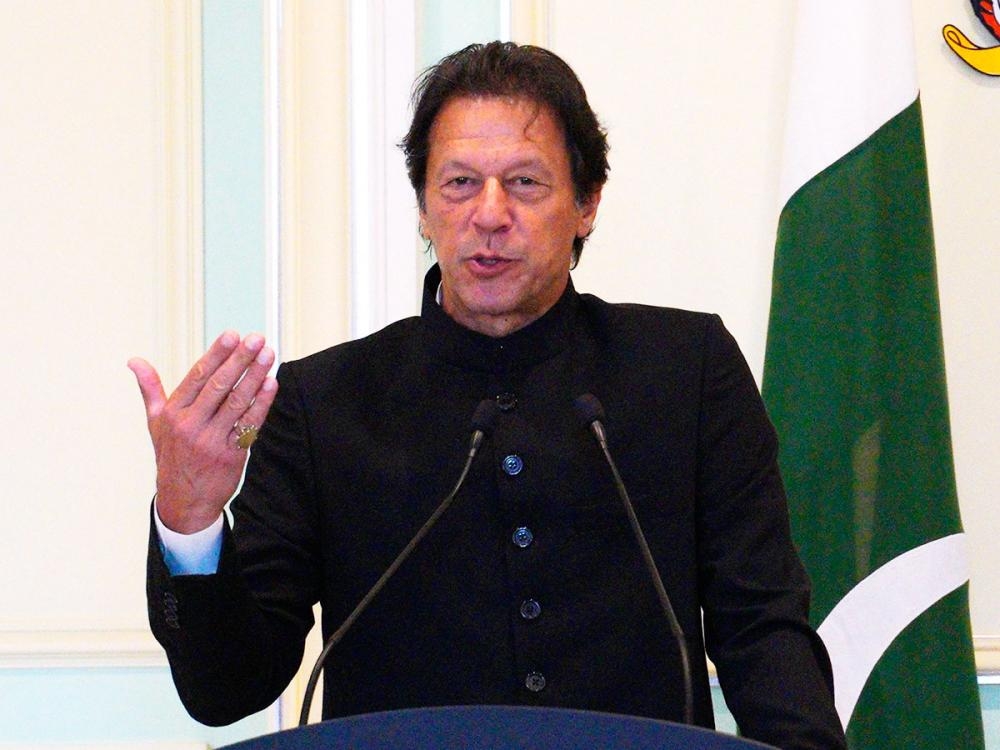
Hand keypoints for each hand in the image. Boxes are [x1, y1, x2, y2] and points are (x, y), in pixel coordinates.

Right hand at [128, 331, 278, 532]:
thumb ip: (150, 389)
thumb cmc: (172, 456)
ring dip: (255, 377)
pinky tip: (271, 384)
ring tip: (268, 355)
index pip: (197, 376)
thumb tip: (134, 361)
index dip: (216, 354)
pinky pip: (249, 424)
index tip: (232, 335)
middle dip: (239, 360)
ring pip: (236, 403)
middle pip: (218, 386)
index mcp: (173, 413)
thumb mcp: (156, 423)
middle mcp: (190, 425)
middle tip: (256, 339)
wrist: (183, 501)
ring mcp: (211, 440)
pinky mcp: (231, 454)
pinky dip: (262, 403)